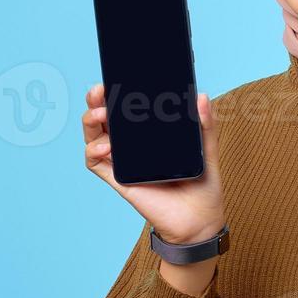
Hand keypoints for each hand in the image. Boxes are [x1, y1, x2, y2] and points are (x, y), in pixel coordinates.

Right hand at [83, 84, 226, 243]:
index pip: (127, 107)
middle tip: (100, 90)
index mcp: (149, 134)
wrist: (199, 220)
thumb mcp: (206, 149)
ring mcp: (122, 161)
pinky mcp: (118, 179)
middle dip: (97, 100)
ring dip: (91, 121)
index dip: (117, 91)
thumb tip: (201, 96)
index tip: (115, 77)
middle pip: (105, 117)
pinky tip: (106, 146)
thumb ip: (205, 125)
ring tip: (100, 114)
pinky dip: (94, 150)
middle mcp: (131, 145)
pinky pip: (95, 162)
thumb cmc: (202, 185)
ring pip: (94, 135)